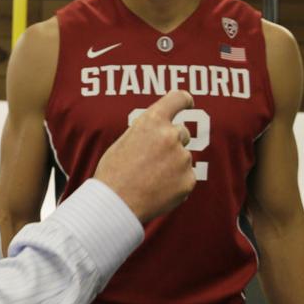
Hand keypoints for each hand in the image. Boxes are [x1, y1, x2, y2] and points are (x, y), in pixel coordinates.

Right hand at [93, 90, 197, 222]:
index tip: (189, 104)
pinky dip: (175, 183)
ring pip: (183, 158)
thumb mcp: (125, 141)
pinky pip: (186, 178)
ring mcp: (182, 159)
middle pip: (182, 132)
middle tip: (151, 160)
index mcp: (152, 121)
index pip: (178, 98)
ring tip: (149, 179)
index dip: (185, 100)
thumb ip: (147, 132)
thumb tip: (161, 131)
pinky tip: (156, 190)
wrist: (115, 205)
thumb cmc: (113, 172)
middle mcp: (171, 136)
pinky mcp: (189, 180)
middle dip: (172, 143)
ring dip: (172, 165)